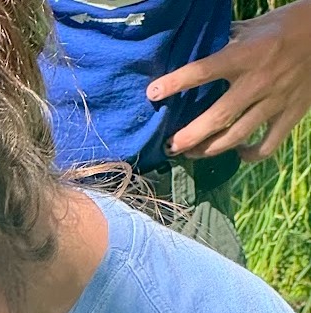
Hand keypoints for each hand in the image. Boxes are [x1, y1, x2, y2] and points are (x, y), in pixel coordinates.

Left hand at [147, 0, 310, 161]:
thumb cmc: (287, 25)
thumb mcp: (254, 26)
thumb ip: (224, 41)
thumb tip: (192, 49)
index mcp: (246, 55)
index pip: (203, 71)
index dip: (175, 83)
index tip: (152, 93)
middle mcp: (258, 81)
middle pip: (217, 118)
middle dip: (189, 137)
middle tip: (170, 146)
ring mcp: (276, 100)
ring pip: (236, 136)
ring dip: (209, 150)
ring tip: (191, 153)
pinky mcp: (292, 113)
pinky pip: (267, 145)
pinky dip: (249, 155)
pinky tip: (237, 153)